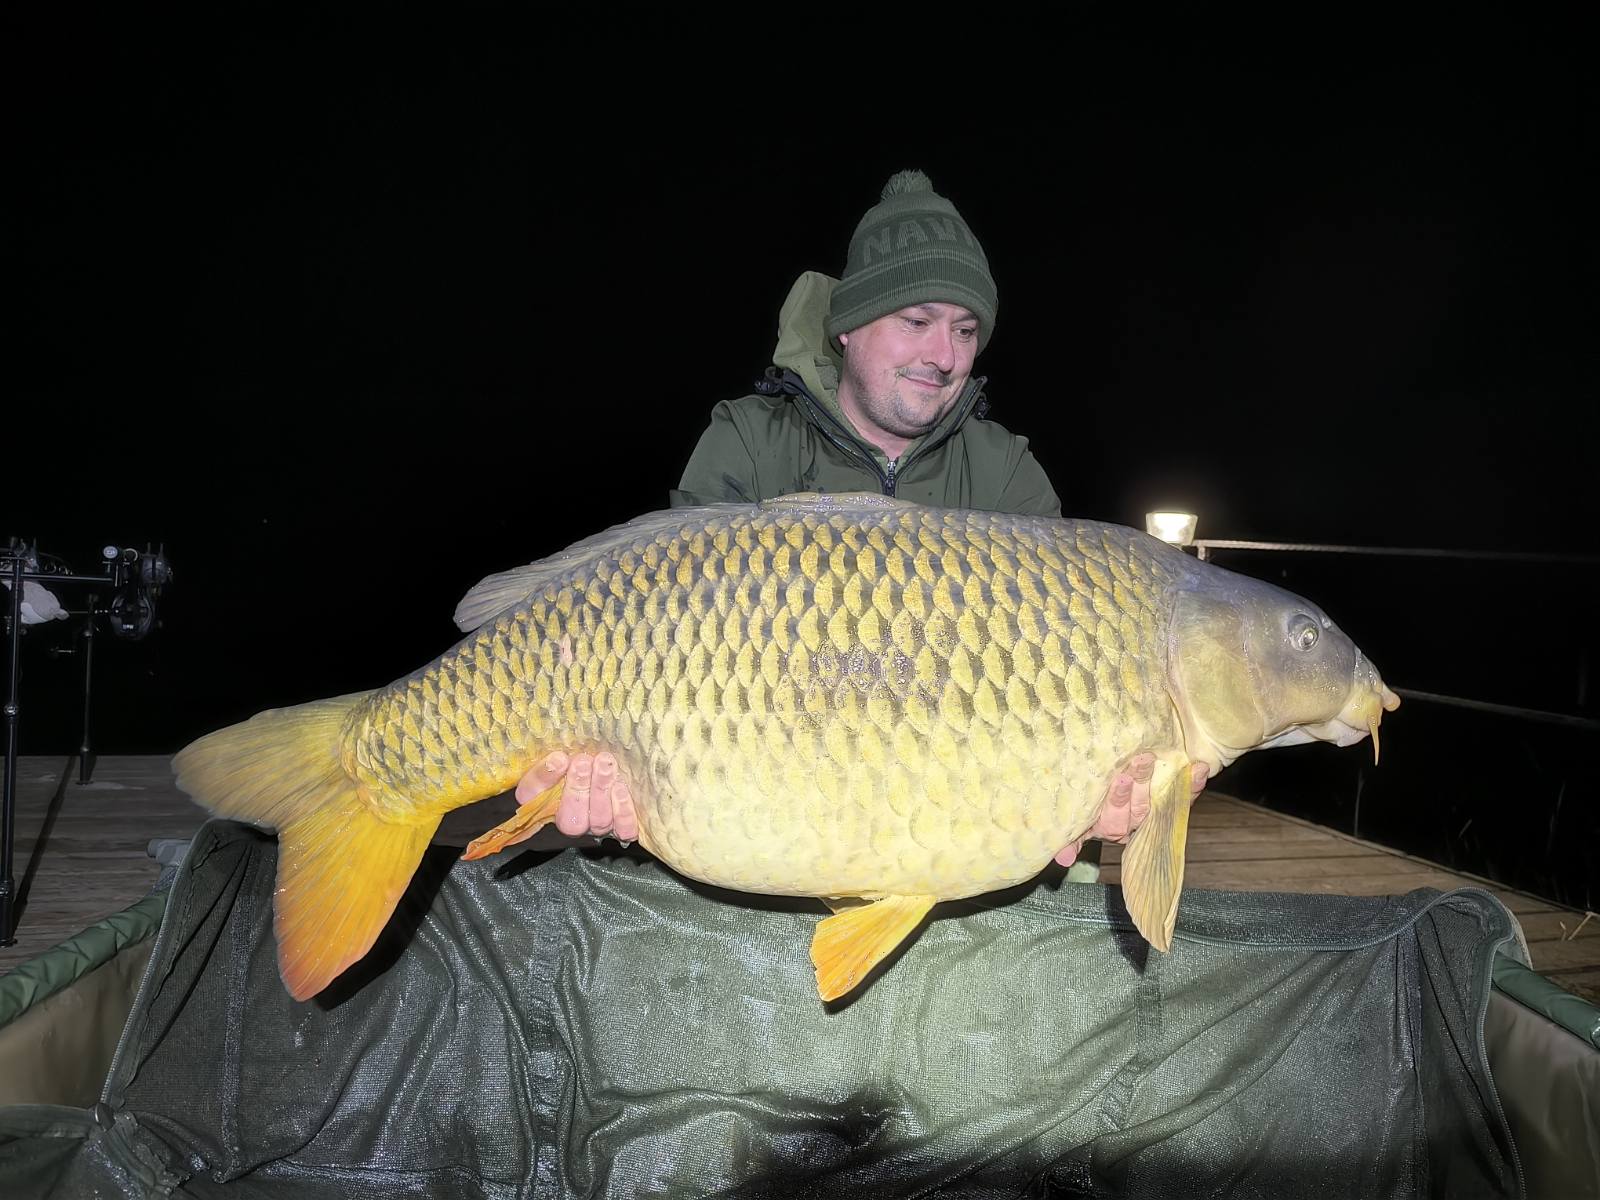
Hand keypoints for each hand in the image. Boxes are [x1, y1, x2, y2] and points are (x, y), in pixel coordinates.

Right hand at [515, 750, 638, 843]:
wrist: (608, 769)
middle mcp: (572, 821)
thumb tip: (558, 760)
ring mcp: (598, 827)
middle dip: (577, 788)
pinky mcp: (623, 829)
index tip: (559, 759)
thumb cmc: (580, 763)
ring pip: (598, 821)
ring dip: (601, 791)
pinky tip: (620, 788)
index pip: (533, 799)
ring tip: (605, 765)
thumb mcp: (560, 757)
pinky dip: (623, 810)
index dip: (544, 781)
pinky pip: (624, 829)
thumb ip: (552, 762)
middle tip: (583, 761)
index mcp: (545, 804)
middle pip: (571, 821)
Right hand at [1053, 752, 1207, 867]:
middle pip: (1139, 806)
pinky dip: (1194, 785)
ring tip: (1170, 761)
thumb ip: (1073, 838)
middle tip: (1143, 759)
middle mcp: (1133, 821)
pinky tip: (1200, 769)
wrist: (1120, 781)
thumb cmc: (1090, 803)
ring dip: (1168, 784)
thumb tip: (1060, 859)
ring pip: (1161, 801)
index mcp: (1108, 825)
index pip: (1114, 816)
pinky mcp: (1173, 805)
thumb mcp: (1079, 823)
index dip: (1119, 797)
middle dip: (1141, 782)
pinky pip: (1185, 799)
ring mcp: (1154, 813)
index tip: (1122, 779)